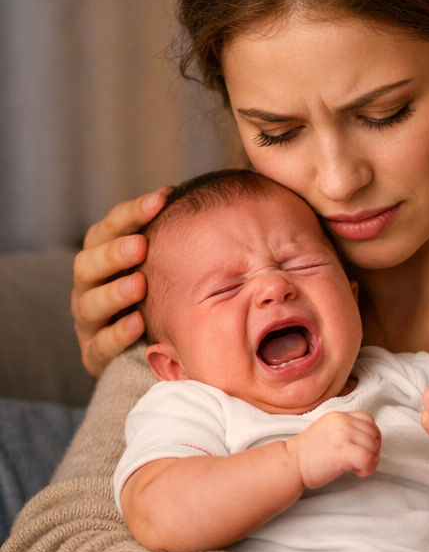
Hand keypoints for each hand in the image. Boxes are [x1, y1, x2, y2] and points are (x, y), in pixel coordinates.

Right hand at [72, 189, 170, 376]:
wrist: (141, 348)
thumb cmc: (159, 293)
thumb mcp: (164, 265)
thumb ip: (176, 240)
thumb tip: (218, 206)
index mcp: (101, 257)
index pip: (108, 229)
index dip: (130, 213)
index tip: (161, 198)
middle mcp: (89, 285)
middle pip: (88, 263)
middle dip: (114, 253)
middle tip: (141, 245)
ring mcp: (89, 320)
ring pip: (90, 303)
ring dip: (115, 292)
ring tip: (139, 284)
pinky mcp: (94, 353)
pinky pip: (101, 344)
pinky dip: (118, 334)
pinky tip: (138, 324)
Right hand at [287, 411, 380, 487]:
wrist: (291, 464)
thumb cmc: (308, 454)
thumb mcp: (327, 431)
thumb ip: (345, 429)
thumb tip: (366, 439)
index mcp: (339, 416)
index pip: (368, 419)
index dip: (371, 435)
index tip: (365, 448)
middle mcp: (343, 421)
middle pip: (373, 433)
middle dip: (373, 449)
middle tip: (362, 461)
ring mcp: (344, 434)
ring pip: (373, 446)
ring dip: (371, 460)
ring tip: (358, 468)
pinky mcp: (344, 450)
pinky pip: (368, 458)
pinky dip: (368, 468)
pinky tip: (358, 472)